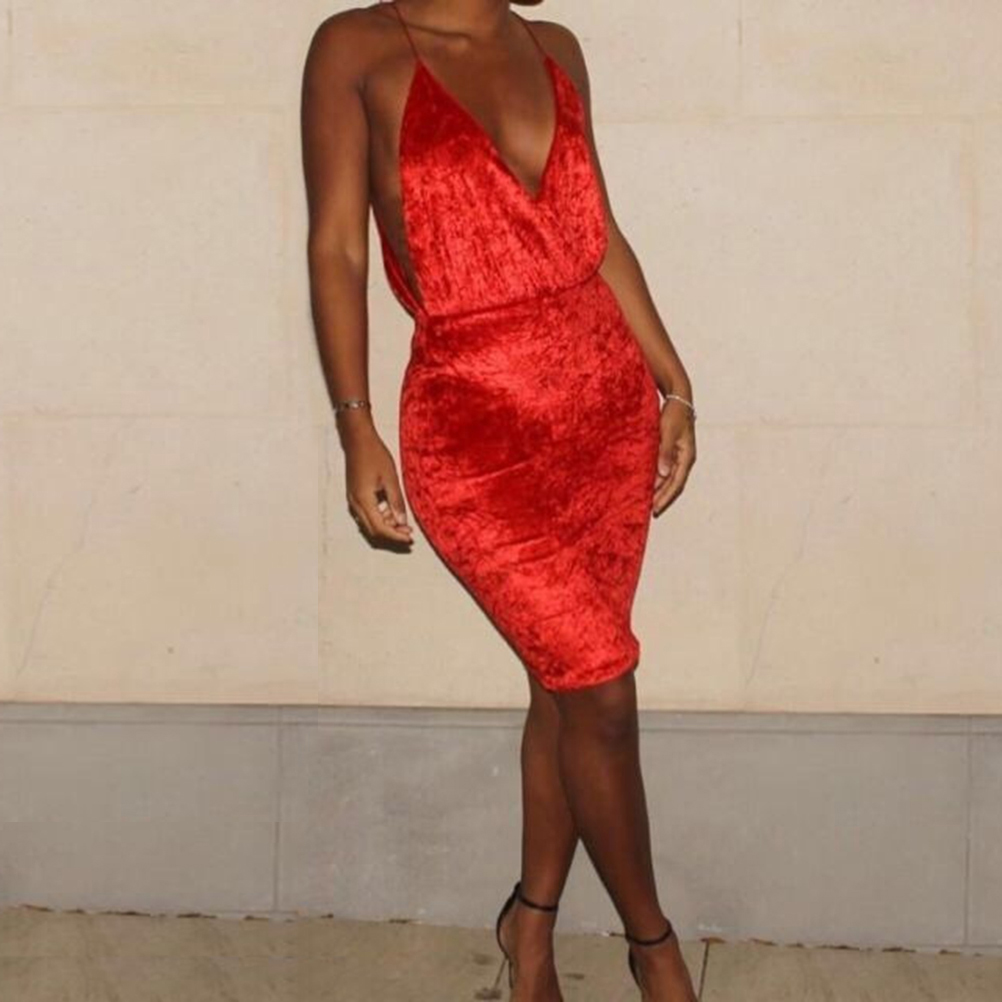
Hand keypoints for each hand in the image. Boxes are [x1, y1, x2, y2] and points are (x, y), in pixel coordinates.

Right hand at [342, 420, 413, 545]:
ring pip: (369, 524)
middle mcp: (355, 504)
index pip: (380, 528)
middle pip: (373, 530)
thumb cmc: (374, 454)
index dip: (396, 536)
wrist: (357, 440)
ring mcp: (353, 501)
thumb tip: (402, 521)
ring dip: (386, 526)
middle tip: (409, 534)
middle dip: (392, 534)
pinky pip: (366, 515)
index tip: (409, 538)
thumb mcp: (390, 478)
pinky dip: (380, 518)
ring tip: (403, 522)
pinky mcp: (355, 496)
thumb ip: (396, 501)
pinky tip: (392, 512)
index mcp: (364, 500)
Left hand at [653, 397, 695, 515]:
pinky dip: (658, 479)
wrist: (678, 399)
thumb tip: (663, 475)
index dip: (666, 497)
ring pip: (669, 479)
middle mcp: (684, 459)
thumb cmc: (674, 414)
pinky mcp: (671, 451)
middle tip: (651, 512)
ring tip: (649, 502)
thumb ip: (665, 452)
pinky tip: (649, 485)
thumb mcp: (668, 432)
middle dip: (663, 498)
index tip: (655, 509)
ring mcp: (679, 456)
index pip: (676, 483)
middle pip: (674, 484)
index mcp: (687, 456)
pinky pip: (665, 470)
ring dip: (660, 491)